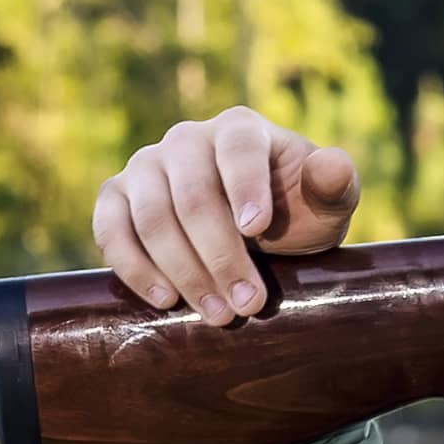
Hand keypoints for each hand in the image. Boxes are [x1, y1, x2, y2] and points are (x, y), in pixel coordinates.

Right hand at [94, 106, 360, 318]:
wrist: (257, 232)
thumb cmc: (296, 211)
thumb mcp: (326, 202)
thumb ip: (334, 185)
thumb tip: (331, 169)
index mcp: (239, 129)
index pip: (237, 149)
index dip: (245, 187)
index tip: (257, 232)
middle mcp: (186, 140)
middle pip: (193, 195)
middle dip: (220, 255)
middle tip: (248, 304)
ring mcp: (145, 167)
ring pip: (152, 218)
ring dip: (184, 272)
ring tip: (218, 314)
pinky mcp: (116, 198)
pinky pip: (110, 229)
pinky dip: (134, 267)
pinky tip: (166, 299)